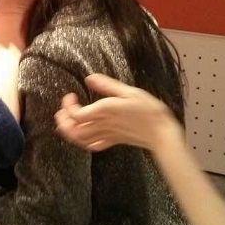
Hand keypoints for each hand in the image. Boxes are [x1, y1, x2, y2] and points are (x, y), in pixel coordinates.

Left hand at [55, 74, 182, 152]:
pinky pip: (93, 146)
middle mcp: (103, 125)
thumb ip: (107, 85)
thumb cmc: (148, 110)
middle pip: (74, 130)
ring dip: (69, 131)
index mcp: (106, 111)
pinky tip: (84, 133)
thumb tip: (90, 78)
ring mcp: (107, 135)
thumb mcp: (129, 92)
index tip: (71, 96)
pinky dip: (83, 141)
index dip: (68, 106)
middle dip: (63, 121)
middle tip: (62, 110)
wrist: (161, 133)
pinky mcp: (113, 141)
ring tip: (67, 121)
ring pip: (80, 139)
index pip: (77, 114)